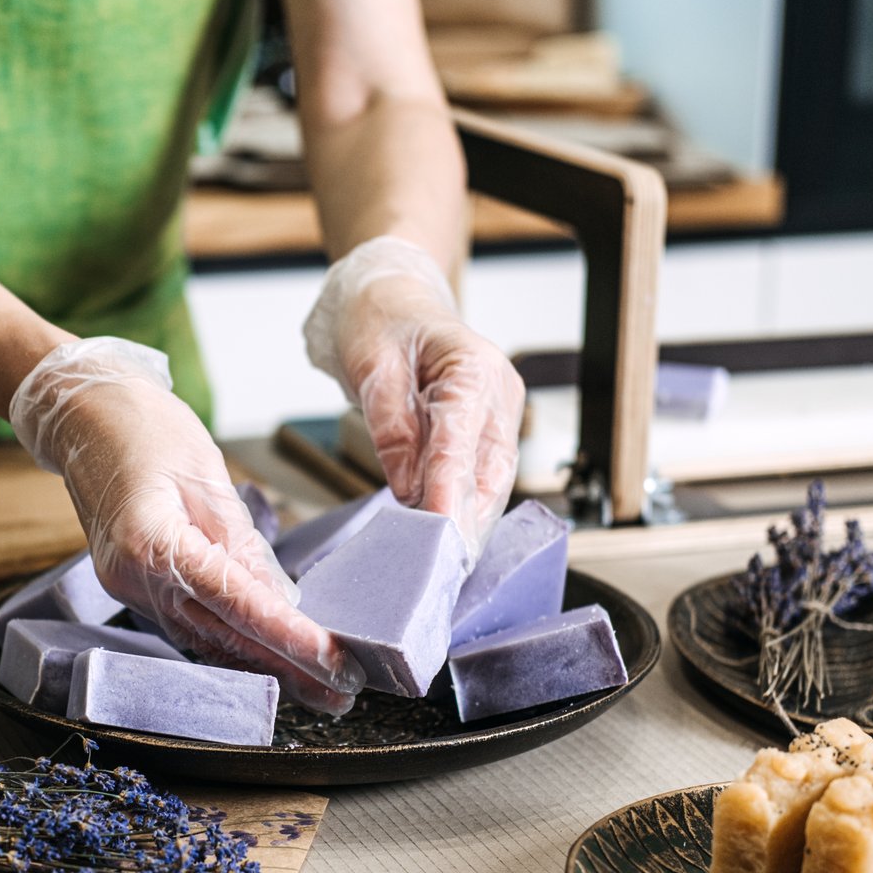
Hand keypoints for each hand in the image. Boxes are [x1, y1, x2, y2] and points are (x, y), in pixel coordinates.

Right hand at [10, 338, 365, 713]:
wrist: (81, 413)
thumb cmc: (143, 426)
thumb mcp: (208, 475)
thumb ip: (242, 544)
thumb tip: (281, 600)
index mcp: (152, 543)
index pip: (237, 606)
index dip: (290, 640)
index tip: (335, 662)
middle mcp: (134, 578)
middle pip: (222, 638)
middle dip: (287, 670)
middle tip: (341, 693)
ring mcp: (128, 587)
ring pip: (204, 642)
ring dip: (262, 666)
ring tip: (316, 686)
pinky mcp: (130, 585)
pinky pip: (187, 625)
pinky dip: (229, 643)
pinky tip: (266, 659)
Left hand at [305, 236, 524, 551]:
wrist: (392, 300)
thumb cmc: (380, 321)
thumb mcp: (371, 366)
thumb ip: (391, 426)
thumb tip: (406, 487)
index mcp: (473, 367)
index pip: (462, 442)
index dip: (450, 493)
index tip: (438, 535)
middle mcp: (499, 393)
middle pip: (491, 473)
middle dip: (467, 525)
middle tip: (440, 571)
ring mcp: (500, 416)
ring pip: (493, 485)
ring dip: (469, 527)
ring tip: (442, 570)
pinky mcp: (490, 434)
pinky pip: (483, 481)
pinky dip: (465, 513)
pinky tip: (446, 544)